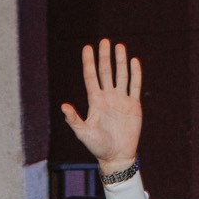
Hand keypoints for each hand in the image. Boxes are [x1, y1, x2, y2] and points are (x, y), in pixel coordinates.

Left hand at [60, 39, 141, 174]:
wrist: (116, 156)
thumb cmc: (97, 146)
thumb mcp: (83, 133)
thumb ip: (74, 119)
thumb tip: (63, 106)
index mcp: (95, 101)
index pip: (91, 77)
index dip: (89, 63)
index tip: (87, 48)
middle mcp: (108, 97)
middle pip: (106, 72)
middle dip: (105, 57)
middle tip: (105, 41)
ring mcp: (121, 100)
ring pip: (121, 76)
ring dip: (120, 61)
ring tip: (120, 46)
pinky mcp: (133, 105)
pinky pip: (134, 86)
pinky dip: (135, 74)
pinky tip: (134, 61)